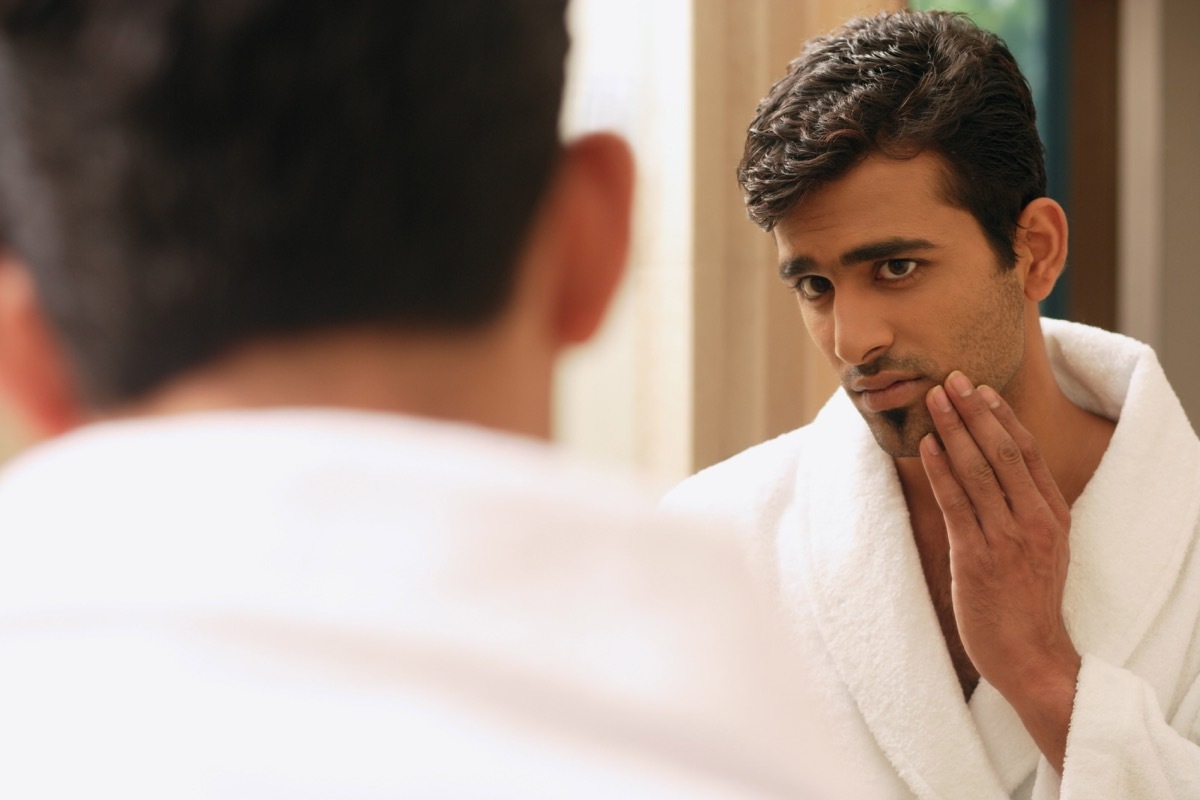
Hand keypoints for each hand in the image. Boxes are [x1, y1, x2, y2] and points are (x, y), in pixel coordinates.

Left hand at [919, 371, 1079, 771]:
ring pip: (977, 470)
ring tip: (932, 400)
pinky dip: (940, 470)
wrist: (1031, 655)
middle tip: (949, 378)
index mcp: (1053, 514)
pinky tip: (926, 447)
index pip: (1026, 452)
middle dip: (973, 411)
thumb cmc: (1027, 600)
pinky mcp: (977, 557)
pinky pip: (956, 503)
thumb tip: (990, 469)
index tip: (979, 388)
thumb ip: (1024, 509)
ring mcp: (1007, 538)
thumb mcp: (1042, 547)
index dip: (1001, 416)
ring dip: (952, 430)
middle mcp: (1034, 520)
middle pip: (1001, 451)